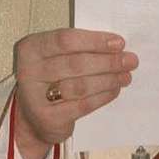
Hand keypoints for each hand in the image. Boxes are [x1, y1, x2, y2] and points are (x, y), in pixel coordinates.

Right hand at [14, 28, 137, 158]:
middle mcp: (28, 71)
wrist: (31, 117)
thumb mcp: (55, 56)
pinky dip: (103, 96)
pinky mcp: (48, 119)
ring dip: (108, 79)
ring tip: (126, 76)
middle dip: (108, 61)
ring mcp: (36, 97)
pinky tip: (115, 89)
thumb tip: (116, 46)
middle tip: (130, 60)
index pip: (65, 39)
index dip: (95, 41)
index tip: (119, 43)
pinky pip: (82, 105)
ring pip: (81, 85)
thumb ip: (78, 48)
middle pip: (76, 63)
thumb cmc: (51, 77)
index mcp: (31, 48)